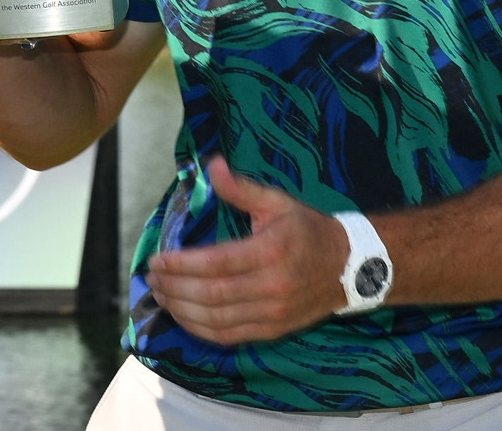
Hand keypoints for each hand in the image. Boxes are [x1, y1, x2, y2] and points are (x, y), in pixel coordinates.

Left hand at [144, 157, 349, 344]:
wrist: (350, 267)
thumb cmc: (308, 230)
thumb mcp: (277, 202)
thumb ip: (241, 188)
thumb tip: (212, 166)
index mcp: (271, 252)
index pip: (216, 263)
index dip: (181, 264)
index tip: (157, 259)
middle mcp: (272, 287)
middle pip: (212, 295)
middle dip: (174, 287)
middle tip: (151, 277)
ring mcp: (273, 314)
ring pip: (216, 319)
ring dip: (181, 310)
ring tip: (159, 294)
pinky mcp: (272, 330)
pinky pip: (229, 336)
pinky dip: (200, 329)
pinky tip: (182, 315)